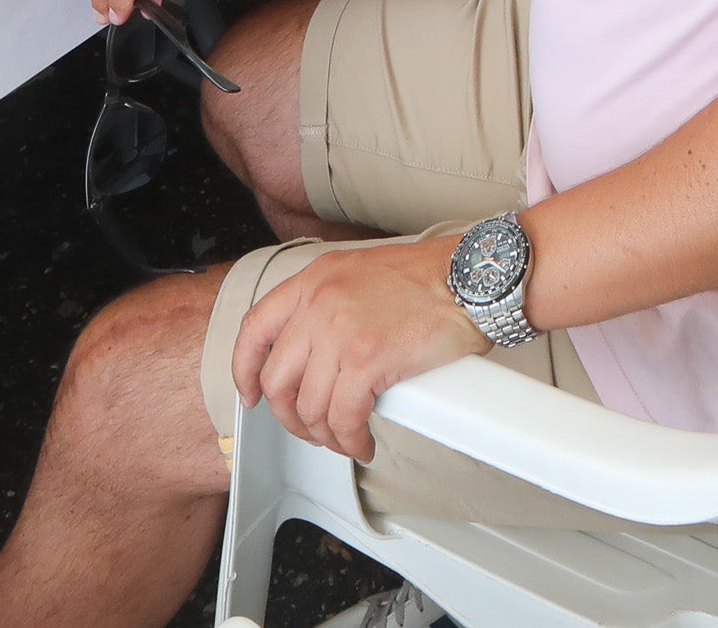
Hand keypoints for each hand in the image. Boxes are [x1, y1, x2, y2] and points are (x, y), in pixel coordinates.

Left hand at [228, 237, 486, 463]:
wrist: (471, 278)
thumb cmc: (431, 277)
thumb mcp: (362, 274)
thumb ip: (330, 306)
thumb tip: (315, 355)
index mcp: (314, 280)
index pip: (255, 328)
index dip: (245, 369)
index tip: (252, 394)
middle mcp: (319, 304)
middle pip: (277, 380)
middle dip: (291, 417)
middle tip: (312, 429)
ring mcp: (340, 333)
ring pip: (310, 406)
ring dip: (326, 435)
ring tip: (346, 438)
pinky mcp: (367, 362)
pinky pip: (343, 418)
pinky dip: (351, 440)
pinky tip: (363, 442)